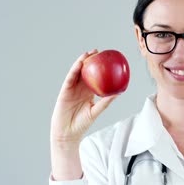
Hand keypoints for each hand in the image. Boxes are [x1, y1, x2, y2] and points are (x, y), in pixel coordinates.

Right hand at [50, 49, 116, 179]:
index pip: (94, 77)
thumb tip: (118, 93)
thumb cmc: (82, 124)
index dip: (99, 68)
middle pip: (85, 71)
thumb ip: (105, 102)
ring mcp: (72, 89)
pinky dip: (74, 70)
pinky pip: (70, 78)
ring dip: (82, 61)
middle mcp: (80, 89)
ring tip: (89, 53)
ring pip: (77, 72)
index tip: (107, 60)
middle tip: (99, 51)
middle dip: (91, 60)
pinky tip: (79, 64)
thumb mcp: (96, 111)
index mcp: (88, 93)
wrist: (68, 133)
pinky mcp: (65, 91)